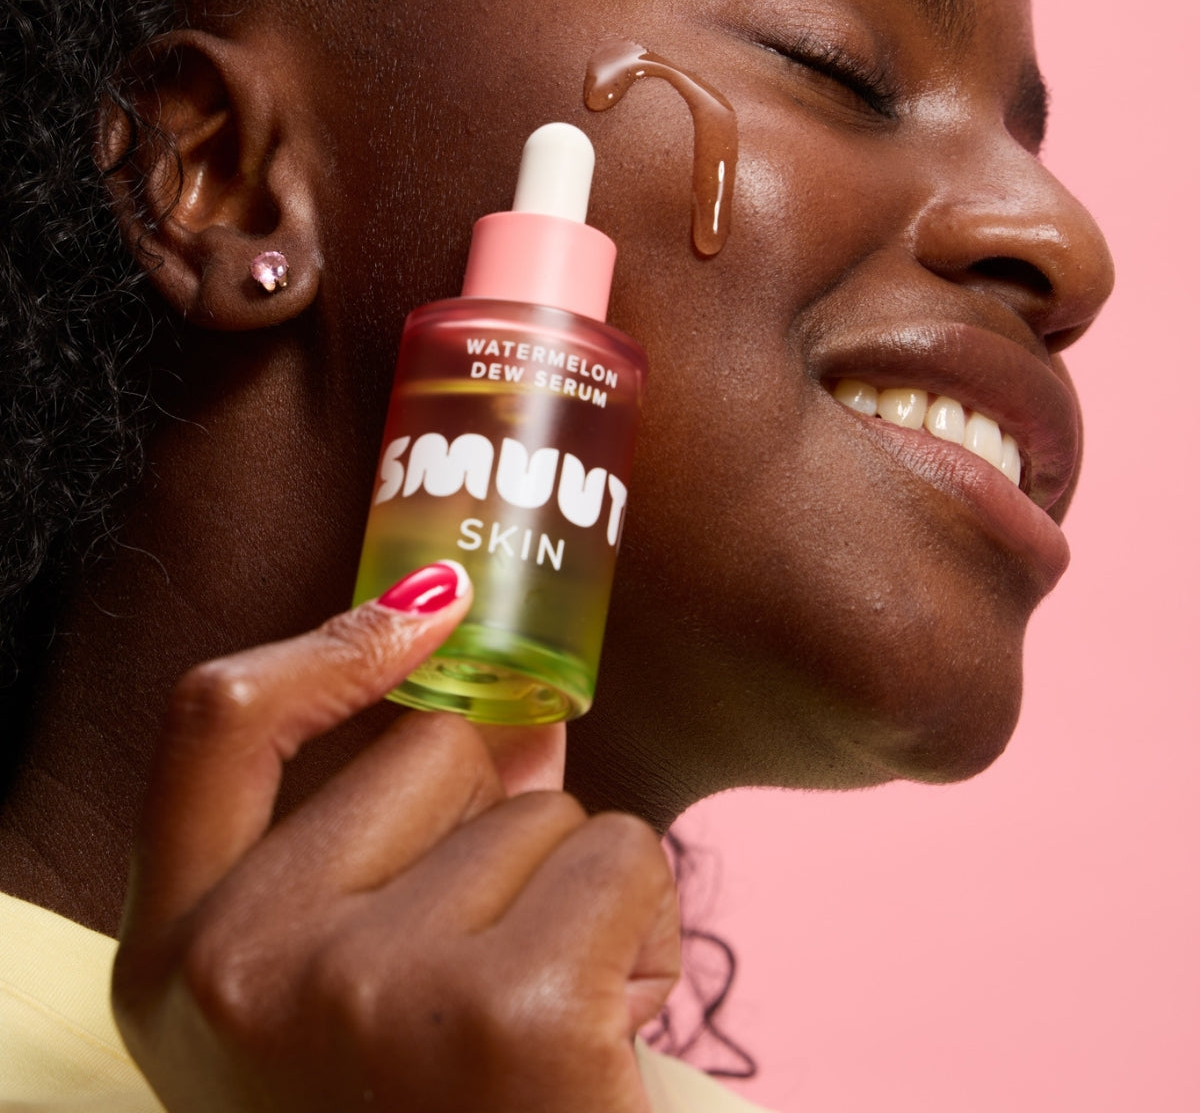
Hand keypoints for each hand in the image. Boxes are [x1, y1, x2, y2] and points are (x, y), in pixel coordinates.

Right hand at [112, 572, 679, 1110]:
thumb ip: (384, 854)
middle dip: (495, 832)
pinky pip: (626, 856)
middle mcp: (244, 972)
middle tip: (497, 977)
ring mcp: (367, 989)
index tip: (423, 615)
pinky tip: (612, 1040)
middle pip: (431, 754)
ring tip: (553, 1036)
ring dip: (580, 898)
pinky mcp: (510, 1016)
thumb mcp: (334, 1009)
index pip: (212, 726)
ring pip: (545, 810)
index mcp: (175, 964)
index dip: (320, 647)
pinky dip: (646, 930)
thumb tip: (520, 723)